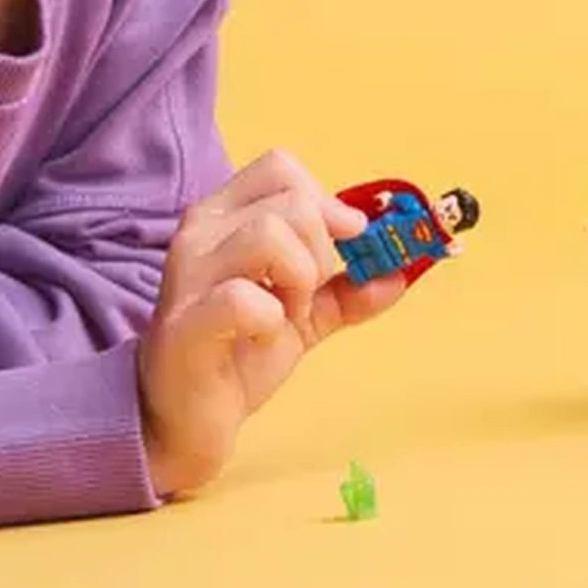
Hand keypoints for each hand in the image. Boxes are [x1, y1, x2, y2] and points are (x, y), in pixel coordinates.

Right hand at [137, 149, 412, 496]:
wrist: (185, 420)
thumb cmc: (237, 352)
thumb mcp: (305, 314)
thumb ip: (349, 289)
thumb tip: (403, 272)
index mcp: (225, 216)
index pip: (281, 167)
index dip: (326, 201)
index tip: (345, 245)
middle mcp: (201, 232)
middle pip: (292, 203)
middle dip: (322, 253)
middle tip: (305, 296)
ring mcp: (188, 276)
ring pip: (269, 235)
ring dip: (299, 281)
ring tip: (285, 315)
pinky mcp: (185, 324)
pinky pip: (245, 299)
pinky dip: (272, 321)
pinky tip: (260, 340)